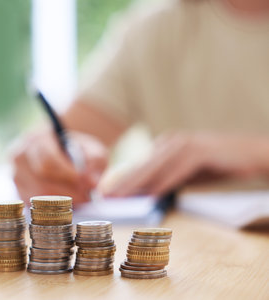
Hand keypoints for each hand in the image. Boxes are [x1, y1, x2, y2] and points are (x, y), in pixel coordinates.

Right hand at [10, 128, 108, 204]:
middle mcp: (20, 156)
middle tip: (88, 196)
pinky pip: (35, 205)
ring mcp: (16, 175)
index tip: (87, 183)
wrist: (61, 150)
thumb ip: (95, 162)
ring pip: (38, 196)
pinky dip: (53, 207)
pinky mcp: (19, 191)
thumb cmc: (76, 149)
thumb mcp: (91, 148)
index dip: (68, 175)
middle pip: (42, 181)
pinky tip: (67, 202)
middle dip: (68, 192)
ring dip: (62, 201)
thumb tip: (93, 183)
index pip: (48, 161)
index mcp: (36, 139)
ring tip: (80, 198)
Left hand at [104, 131, 268, 196]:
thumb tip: (145, 194)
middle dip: (122, 182)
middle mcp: (171, 141)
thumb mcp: (186, 174)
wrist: (251, 154)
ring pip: (155, 166)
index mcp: (165, 145)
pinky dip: (163, 182)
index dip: (121, 179)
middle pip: (142, 165)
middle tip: (106, 197)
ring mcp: (185, 144)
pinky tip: (151, 194)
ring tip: (121, 197)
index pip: (139, 164)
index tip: (106, 193)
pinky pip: (177, 170)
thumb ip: (166, 180)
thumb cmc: (217, 165)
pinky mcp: (200, 151)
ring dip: (136, 183)